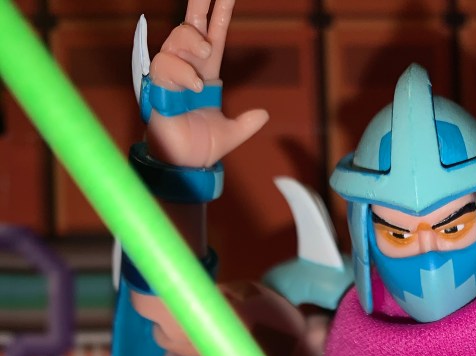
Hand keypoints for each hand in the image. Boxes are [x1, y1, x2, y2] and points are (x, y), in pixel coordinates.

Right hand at [147, 0, 267, 166]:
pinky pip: (165, 64)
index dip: (220, 12)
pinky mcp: (157, 85)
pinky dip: (183, 71)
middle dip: (199, 2)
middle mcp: (187, 67)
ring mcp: (171, 74)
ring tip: (206, 54)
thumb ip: (246, 124)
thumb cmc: (199, 148)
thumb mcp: (231, 134)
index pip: (214, 35)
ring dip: (192, 41)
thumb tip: (264, 114)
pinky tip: (196, 85)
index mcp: (205, 72)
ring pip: (176, 39)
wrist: (184, 165)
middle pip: (190, 24)